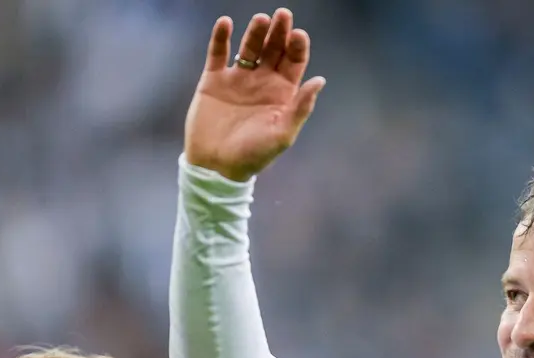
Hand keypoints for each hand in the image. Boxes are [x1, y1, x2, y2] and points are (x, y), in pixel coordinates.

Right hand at [185, 8, 325, 182]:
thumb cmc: (252, 156)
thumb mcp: (281, 134)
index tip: (298, 35)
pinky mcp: (213, 80)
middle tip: (283, 15)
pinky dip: (220, 37)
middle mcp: (261, 82)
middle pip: (273, 49)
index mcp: (281, 94)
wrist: (215, 166)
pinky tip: (225, 23)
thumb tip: (320, 81)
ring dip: (255, 32)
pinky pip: (217, 53)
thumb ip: (300, 108)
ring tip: (261, 19)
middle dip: (279, 32)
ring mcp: (237, 79)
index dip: (297, 47)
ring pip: (249, 47)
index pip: (293, 63)